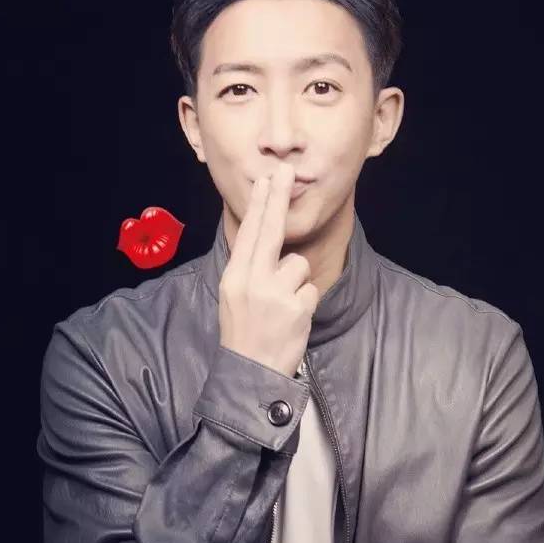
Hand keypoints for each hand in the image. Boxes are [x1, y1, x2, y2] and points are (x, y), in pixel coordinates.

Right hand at [219, 162, 319, 378]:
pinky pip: (310, 290)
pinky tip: (291, 320)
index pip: (249, 233)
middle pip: (271, 232)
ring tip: (281, 308)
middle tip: (285, 170)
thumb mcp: (234, 297)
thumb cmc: (244, 331)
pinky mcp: (298, 307)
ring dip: (296, 283)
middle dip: (278, 198)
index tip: (266, 179)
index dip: (260, 204)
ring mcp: (276, 294)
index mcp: (235, 276)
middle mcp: (253, 281)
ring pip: (298, 266)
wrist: (250, 372)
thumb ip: (249, 268)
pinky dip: (304, 304)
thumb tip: (263, 237)